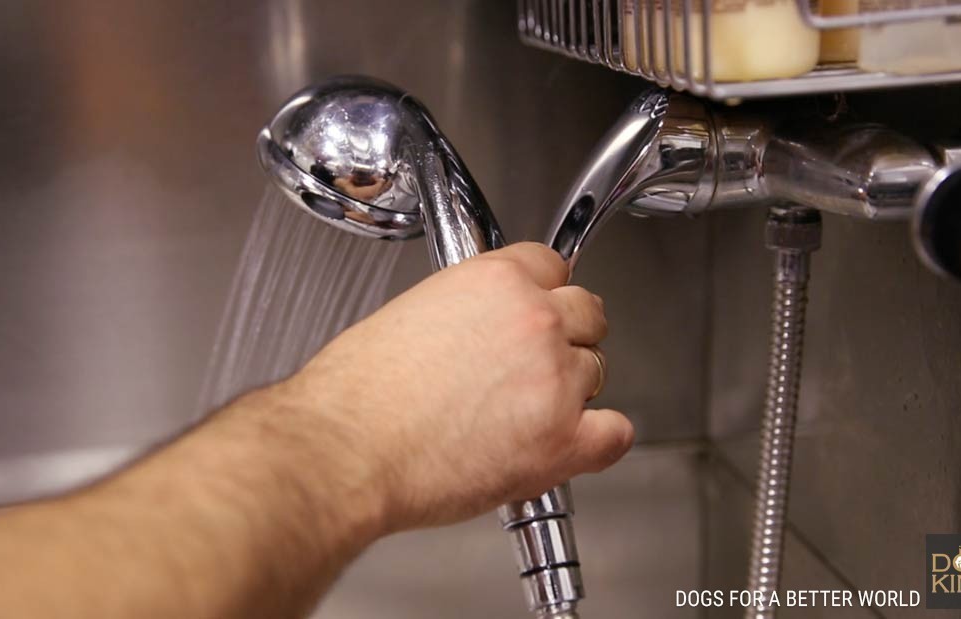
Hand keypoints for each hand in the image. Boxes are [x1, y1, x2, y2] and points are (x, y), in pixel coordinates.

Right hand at [277, 242, 633, 531]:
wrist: (345, 449)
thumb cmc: (357, 394)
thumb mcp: (411, 313)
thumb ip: (465, 312)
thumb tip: (480, 331)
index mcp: (495, 279)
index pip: (553, 264)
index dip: (544, 291)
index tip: (538, 309)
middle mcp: (534, 320)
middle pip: (587, 314)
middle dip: (565, 337)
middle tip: (533, 366)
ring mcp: (554, 379)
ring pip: (597, 372)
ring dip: (570, 391)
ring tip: (522, 415)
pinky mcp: (562, 440)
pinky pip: (614, 433)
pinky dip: (597, 439)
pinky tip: (567, 443)